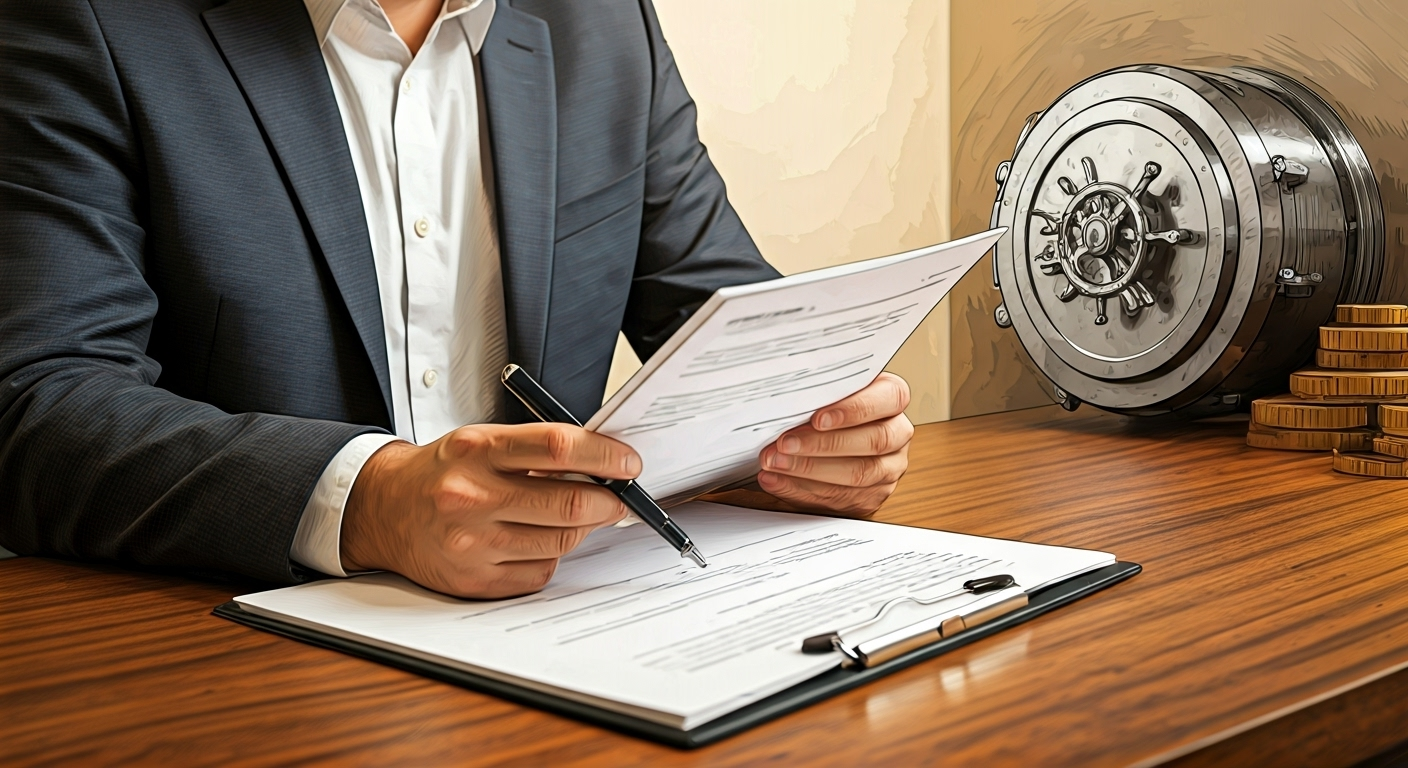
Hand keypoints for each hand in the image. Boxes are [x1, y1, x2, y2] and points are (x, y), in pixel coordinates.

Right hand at [341, 424, 636, 598]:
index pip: (557, 447)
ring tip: (580, 514)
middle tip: (619, 496)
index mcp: (475, 450)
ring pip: (561, 541)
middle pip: (568, 502)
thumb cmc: (442, 472)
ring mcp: (471, 544)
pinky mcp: (474, 580)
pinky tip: (540, 539)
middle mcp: (470, 496)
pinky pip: (540, 571)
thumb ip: (536, 450)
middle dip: (608, 500)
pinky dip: (552, 555)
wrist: (383, 510)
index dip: (604, 456)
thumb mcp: (480, 441)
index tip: (628, 463)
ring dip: (584, 527)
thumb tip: (603, 465)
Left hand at [755, 372, 912, 515]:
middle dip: (823, 444)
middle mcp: (897, 433)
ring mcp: (889, 468)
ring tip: (774, 462)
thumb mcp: (826, 391)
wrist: (824, 440)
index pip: (889, 398)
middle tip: (785, 444)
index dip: (854, 409)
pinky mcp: (871, 496)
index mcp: (892, 398)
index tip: (817, 418)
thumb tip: (785, 396)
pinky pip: (839, 498)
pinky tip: (775, 479)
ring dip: (808, 469)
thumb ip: (818, 391)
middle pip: (873, 441)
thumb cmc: (824, 406)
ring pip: (858, 474)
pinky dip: (800, 490)